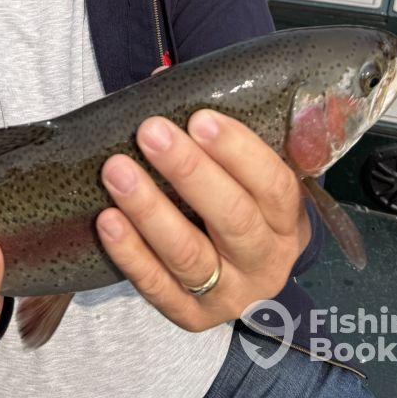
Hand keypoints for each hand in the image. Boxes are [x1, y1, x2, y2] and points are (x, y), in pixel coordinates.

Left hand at [95, 111, 310, 331]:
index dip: (238, 150)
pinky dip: (131, 254)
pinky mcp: (193, 318)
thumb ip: (215, 126)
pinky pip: (158, 288)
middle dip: (189, 171)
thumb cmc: (235, 198)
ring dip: (150, 209)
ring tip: (116, 170)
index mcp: (289, 218)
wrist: (239, 268)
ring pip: (190, 255)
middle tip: (151, 132)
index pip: (272, 183)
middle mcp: (267, 260)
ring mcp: (231, 295)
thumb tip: (161, 79)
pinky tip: (108, 220)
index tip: (199, 117)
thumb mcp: (245, 168)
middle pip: (233, 217)